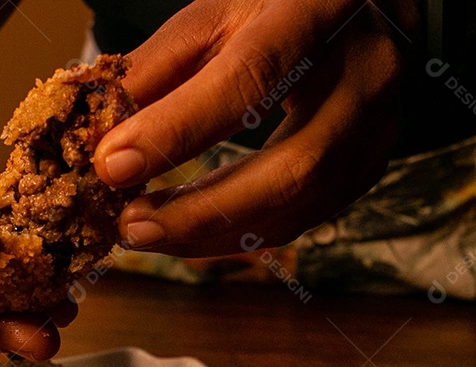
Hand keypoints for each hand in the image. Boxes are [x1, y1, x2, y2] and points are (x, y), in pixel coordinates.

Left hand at [94, 0, 411, 256]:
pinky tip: (188, 233)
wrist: (356, 9)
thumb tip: (96, 137)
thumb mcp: (214, 15)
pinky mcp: (370, 165)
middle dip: (202, 209)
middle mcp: (366, 71)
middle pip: (294, 165)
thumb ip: (155, 70)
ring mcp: (379, 125)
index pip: (250, 79)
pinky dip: (237, 234)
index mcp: (318, 10)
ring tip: (146, 233)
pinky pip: (302, 219)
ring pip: (301, 205)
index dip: (178, 130)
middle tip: (132, 225)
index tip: (113, 165)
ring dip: (213, 232)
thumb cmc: (275, 6)